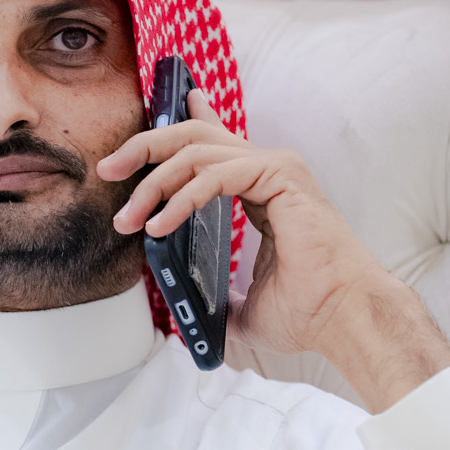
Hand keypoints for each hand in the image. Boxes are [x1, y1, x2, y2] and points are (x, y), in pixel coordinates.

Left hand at [99, 89, 449, 412]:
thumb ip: (211, 302)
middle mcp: (269, 169)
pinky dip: (180, 198)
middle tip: (108, 171)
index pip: (213, 144)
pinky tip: (159, 225)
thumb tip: (182, 322)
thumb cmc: (306, 312)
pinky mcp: (280, 176)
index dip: (179, 127)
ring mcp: (276, 168)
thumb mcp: (241, 308)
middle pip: (194, 136)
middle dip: (144, 148)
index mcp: (262, 188)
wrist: (342, 319)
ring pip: (196, 152)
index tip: (139, 134)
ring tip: (128, 219)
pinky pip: (214, 174)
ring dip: (153, 183)